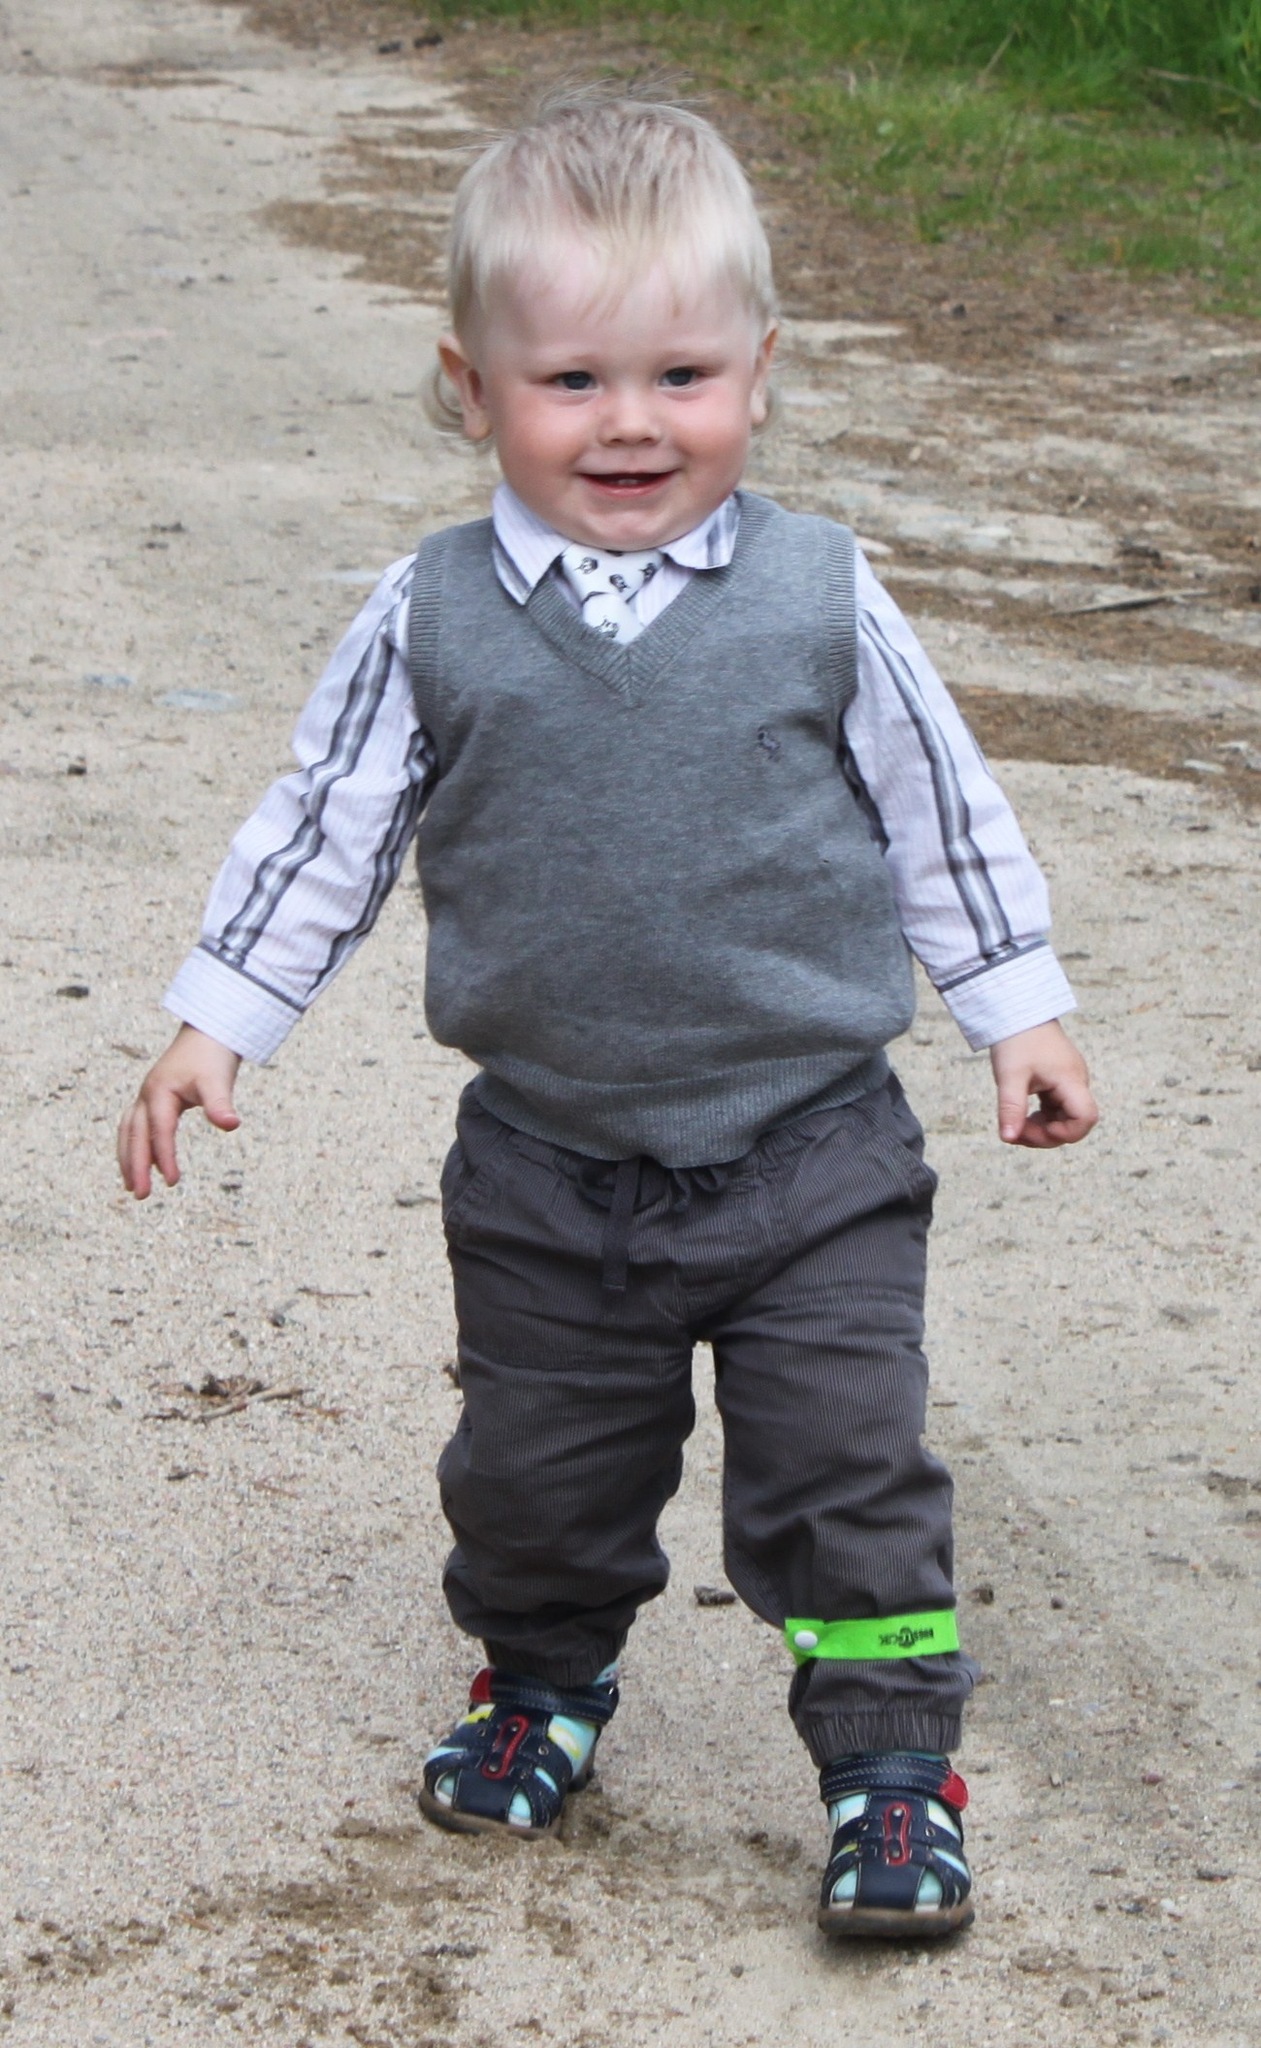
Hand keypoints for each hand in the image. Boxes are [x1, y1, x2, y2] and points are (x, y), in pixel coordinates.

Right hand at [117, 1025, 241, 1197]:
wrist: (208, 1033)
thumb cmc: (212, 1057)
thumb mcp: (218, 1081)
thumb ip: (220, 1104)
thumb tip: (232, 1125)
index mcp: (160, 1092)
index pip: (160, 1132)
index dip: (164, 1157)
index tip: (172, 1182)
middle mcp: (147, 1095)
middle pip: (136, 1136)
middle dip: (136, 1166)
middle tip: (141, 1195)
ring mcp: (146, 1096)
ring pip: (129, 1132)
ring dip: (128, 1158)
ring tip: (132, 1186)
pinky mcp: (152, 1098)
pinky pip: (135, 1127)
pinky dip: (134, 1146)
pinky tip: (144, 1163)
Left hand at [989, 1020, 1097, 1149]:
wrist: (1018, 1010)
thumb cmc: (1016, 1040)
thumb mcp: (1009, 1076)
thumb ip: (1011, 1108)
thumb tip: (1008, 1138)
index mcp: (1070, 1080)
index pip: (1086, 1117)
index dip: (1067, 1132)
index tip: (1039, 1128)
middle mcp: (1076, 1082)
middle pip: (1075, 1123)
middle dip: (1046, 1136)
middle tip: (1015, 1134)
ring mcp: (1068, 1082)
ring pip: (1064, 1118)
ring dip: (1042, 1129)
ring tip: (1015, 1126)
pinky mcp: (1059, 1081)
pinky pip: (1056, 1109)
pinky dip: (1041, 1118)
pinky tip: (1022, 1117)